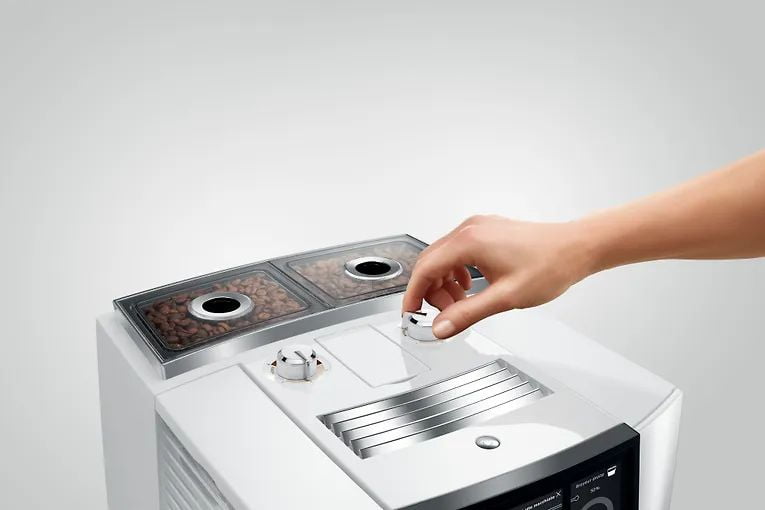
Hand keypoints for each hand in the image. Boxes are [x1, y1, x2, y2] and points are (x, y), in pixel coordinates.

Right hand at [403, 215, 593, 337]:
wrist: (576, 248)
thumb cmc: (550, 265)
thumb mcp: (505, 297)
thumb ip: (467, 313)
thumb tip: (441, 327)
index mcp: (469, 242)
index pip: (425, 268)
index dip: (413, 294)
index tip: (410, 313)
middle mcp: (470, 229)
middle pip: (431, 261)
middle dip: (431, 291)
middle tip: (444, 314)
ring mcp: (478, 227)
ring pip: (443, 256)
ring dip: (444, 282)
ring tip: (461, 303)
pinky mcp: (486, 230)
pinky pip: (458, 251)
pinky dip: (456, 271)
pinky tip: (470, 287)